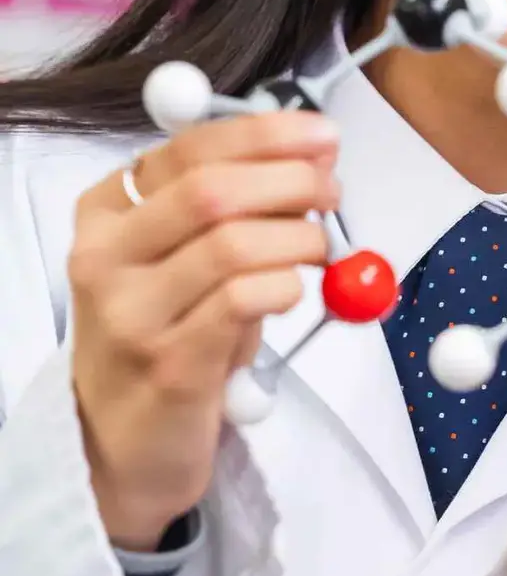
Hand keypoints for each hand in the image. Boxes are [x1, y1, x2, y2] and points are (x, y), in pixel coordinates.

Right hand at [67, 112, 339, 550]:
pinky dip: (286, 285)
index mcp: (107, 214)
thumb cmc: (172, 331)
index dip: (267, 134)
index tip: (323, 135)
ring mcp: (132, 315)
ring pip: (233, 244)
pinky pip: (243, 301)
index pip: (190, 148)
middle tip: (332, 191)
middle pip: (212, 190)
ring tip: (317, 248)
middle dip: (291, 179)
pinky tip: (292, 291)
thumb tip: (316, 147)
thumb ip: (240, 200)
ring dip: (299, 236)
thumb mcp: (189, 255)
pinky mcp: (169, 364)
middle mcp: (106, 258)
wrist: (126, 442)